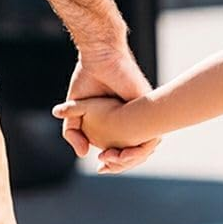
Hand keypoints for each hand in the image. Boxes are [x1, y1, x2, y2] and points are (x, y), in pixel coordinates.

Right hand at [60, 45, 160, 172]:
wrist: (99, 55)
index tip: (100, 168)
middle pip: (133, 151)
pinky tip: (121, 152)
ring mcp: (140, 113)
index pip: (120, 149)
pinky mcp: (147, 105)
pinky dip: (138, 147)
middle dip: (120, 164)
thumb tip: (82, 154)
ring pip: (143, 146)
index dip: (112, 163)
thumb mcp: (75, 110)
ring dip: (128, 159)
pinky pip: (150, 133)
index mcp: (117, 121)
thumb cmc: (88, 77)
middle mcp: (131, 119)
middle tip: (103, 167)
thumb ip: (73, 132)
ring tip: (108, 160)